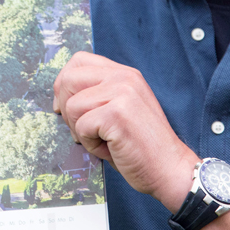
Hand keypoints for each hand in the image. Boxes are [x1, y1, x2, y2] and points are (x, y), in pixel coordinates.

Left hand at [52, 51, 198, 211]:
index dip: (64, 83)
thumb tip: (59, 98)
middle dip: (67, 109)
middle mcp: (124, 77)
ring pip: (72, 106)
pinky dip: (91, 145)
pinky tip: (111, 148)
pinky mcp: (117, 114)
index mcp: (124, 73)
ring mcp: (122, 93)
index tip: (64, 106)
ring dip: (81, 132)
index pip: (79, 60)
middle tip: (85, 131)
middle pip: (69, 79)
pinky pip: (81, 127)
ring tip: (105, 141)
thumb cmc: (140, 146)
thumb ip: (97, 95)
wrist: (169, 169)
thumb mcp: (120, 109)